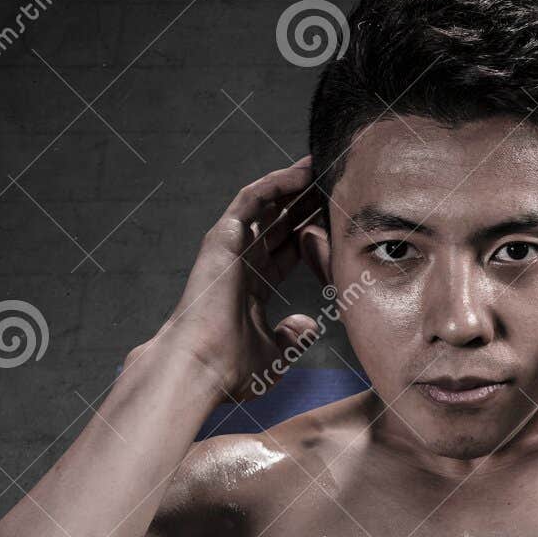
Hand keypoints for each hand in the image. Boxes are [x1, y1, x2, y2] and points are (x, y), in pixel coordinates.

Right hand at [140, 157, 322, 399]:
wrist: (200, 367)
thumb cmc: (229, 369)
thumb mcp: (274, 354)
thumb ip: (291, 337)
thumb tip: (309, 326)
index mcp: (251, 288)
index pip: (287, 251)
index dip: (311, 234)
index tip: (336, 220)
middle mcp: (241, 263)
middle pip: (280, 224)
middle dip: (306, 204)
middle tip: (335, 184)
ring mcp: (231, 248)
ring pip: (267, 206)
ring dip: (294, 186)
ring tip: (321, 167)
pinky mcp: (223, 236)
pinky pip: (253, 199)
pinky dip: (277, 183)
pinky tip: (301, 171)